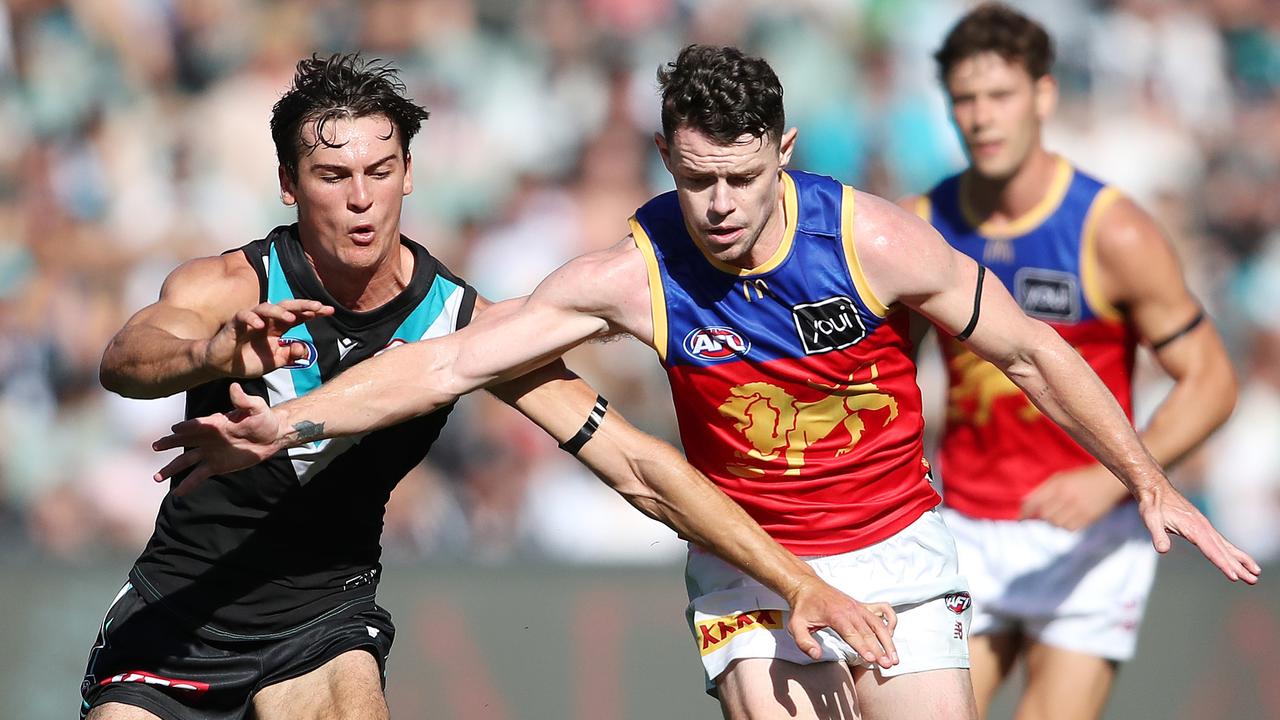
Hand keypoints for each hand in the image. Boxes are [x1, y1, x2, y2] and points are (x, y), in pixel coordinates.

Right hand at [152, 383, 286, 493]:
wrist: (271, 437)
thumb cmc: (263, 419)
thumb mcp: (256, 407)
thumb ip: (244, 400)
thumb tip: (234, 387)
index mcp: (216, 423)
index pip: (199, 424)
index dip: (188, 426)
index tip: (175, 428)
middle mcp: (208, 437)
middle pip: (185, 440)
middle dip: (170, 443)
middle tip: (156, 446)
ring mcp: (210, 452)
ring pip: (186, 460)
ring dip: (172, 468)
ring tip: (157, 477)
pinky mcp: (216, 466)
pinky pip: (198, 475)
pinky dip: (188, 484)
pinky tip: (177, 493)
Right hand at [202, 300, 332, 377]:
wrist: (222, 366)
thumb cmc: (248, 361)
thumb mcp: (275, 362)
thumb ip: (290, 356)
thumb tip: (304, 349)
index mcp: (278, 328)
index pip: (299, 316)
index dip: (314, 312)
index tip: (330, 311)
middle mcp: (267, 320)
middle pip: (287, 307)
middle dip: (303, 306)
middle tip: (318, 307)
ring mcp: (251, 319)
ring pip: (267, 307)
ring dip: (280, 312)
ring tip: (292, 318)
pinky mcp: (235, 323)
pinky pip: (244, 316)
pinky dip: (252, 319)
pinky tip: (260, 325)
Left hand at [785, 576, 898, 668]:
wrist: (807, 586)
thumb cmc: (802, 608)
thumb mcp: (795, 626)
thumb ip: (804, 642)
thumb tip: (816, 655)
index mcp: (835, 615)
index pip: (852, 633)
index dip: (863, 647)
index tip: (872, 659)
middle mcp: (850, 610)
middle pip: (869, 632)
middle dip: (880, 649)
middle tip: (887, 665)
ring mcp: (859, 607)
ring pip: (879, 624)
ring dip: (888, 640)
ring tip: (894, 657)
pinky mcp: (862, 605)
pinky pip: (883, 610)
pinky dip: (891, 620)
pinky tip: (891, 635)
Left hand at [1020, 464, 1129, 530]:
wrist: (1109, 480)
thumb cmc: (1081, 478)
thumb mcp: (1060, 477)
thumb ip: (1043, 490)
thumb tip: (1025, 504)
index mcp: (1058, 484)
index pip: (1034, 501)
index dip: (1024, 512)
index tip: (1020, 518)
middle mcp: (1067, 496)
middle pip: (1044, 515)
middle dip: (1042, 515)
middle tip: (1048, 512)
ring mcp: (1079, 507)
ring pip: (1056, 523)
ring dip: (1054, 521)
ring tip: (1062, 512)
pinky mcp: (1089, 517)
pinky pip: (1069, 528)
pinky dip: (1066, 526)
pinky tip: (1071, 517)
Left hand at [1135, 481, 1260, 583]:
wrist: (1155, 489)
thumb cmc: (1152, 504)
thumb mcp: (1150, 519)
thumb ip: (1158, 534)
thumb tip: (1162, 549)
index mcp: (1193, 528)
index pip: (1211, 550)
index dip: (1222, 563)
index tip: (1234, 576)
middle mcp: (1203, 527)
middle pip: (1223, 551)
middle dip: (1238, 566)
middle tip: (1252, 580)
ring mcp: (1205, 527)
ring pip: (1226, 547)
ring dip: (1241, 560)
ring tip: (1254, 573)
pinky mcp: (1202, 527)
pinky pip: (1220, 542)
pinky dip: (1232, 552)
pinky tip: (1239, 560)